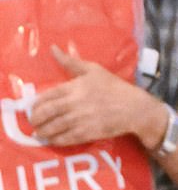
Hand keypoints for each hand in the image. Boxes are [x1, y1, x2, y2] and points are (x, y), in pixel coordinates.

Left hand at [30, 46, 158, 146]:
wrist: (132, 107)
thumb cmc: (113, 86)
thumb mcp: (93, 69)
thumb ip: (70, 61)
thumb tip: (52, 48)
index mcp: (75, 86)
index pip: (47, 96)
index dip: (36, 104)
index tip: (33, 108)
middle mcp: (74, 103)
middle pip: (46, 113)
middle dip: (35, 119)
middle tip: (33, 122)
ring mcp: (80, 120)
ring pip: (52, 128)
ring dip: (42, 132)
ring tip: (39, 132)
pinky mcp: (86, 133)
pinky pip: (64, 139)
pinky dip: (54, 141)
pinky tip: (51, 140)